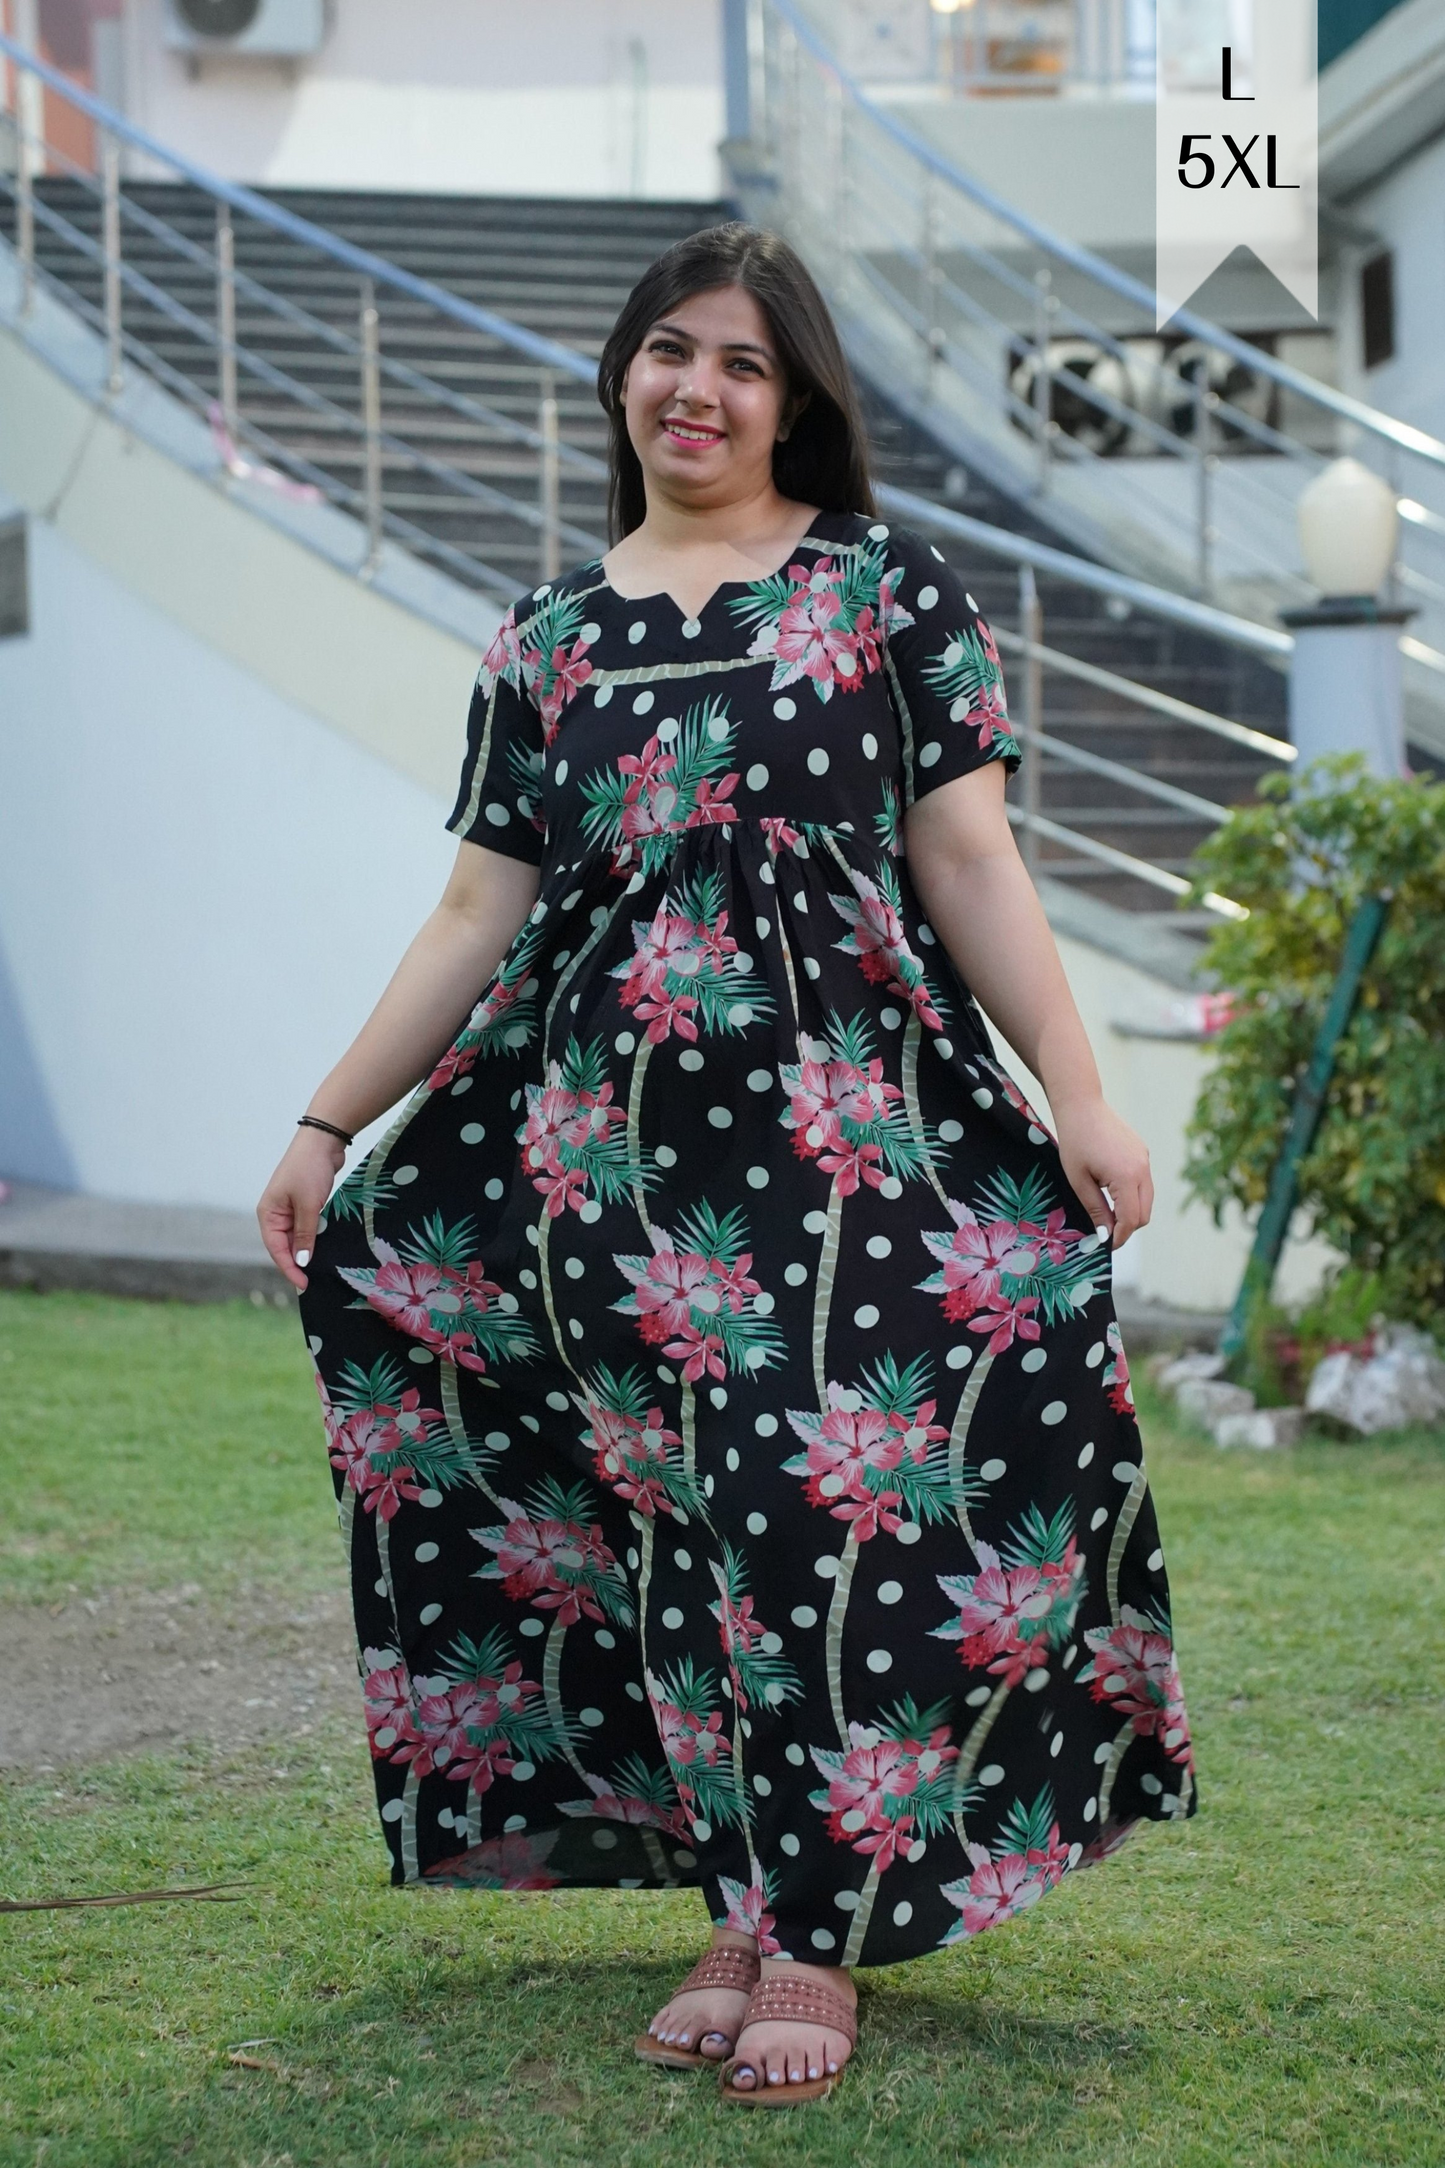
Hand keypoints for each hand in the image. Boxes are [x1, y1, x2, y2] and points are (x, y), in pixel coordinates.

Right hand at [257, 1126, 345, 1290]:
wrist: (323, 1141)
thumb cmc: (310, 1169)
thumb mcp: (308, 1205)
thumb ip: (306, 1235)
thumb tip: (303, 1262)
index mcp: (268, 1214)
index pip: (276, 1249)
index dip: (289, 1268)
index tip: (304, 1284)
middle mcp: (275, 1214)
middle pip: (285, 1246)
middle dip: (298, 1264)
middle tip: (314, 1282)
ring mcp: (290, 1209)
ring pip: (297, 1238)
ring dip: (307, 1252)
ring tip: (320, 1271)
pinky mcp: (304, 1204)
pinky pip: (307, 1228)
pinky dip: (314, 1239)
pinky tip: (324, 1251)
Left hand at [1052, 1097, 1152, 1250]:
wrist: (1082, 1105)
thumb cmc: (1074, 1141)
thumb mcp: (1079, 1180)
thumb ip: (1095, 1209)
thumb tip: (1105, 1235)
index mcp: (1128, 1176)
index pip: (1132, 1219)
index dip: (1120, 1237)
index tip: (1105, 1247)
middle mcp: (1143, 1168)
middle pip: (1144, 1213)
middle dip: (1127, 1227)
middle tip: (1105, 1234)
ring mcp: (1145, 1159)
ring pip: (1147, 1199)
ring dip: (1130, 1211)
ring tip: (1107, 1215)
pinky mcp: (1142, 1153)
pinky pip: (1143, 1183)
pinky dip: (1132, 1195)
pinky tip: (1111, 1192)